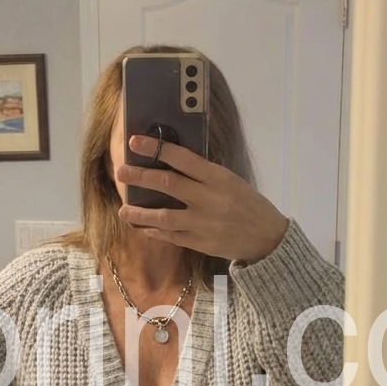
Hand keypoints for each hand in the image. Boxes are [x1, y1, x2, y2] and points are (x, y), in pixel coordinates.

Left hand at [116, 134, 288, 262]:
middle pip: (168, 185)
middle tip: (120, 172)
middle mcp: (209, 199)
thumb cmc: (248, 204)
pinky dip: (155, 231)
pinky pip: (172, 236)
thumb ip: (204, 175)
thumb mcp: (231, 182)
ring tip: (123, 209)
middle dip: (141, 177)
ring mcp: (203, 223)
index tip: (134, 142)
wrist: (267, 238)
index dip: (157, 149)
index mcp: (218, 178)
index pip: (183, 159)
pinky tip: (143, 227)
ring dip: (140, 213)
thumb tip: (172, 163)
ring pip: (164, 216)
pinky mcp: (200, 243)